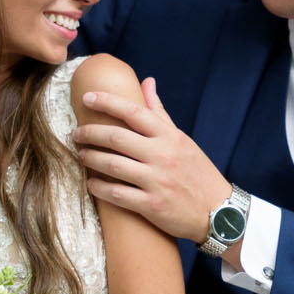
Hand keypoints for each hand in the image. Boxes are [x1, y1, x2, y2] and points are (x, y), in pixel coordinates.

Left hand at [69, 71, 228, 247]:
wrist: (218, 211)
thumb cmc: (197, 171)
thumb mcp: (181, 139)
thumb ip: (160, 112)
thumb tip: (147, 82)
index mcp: (169, 136)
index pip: (133, 112)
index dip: (107, 102)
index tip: (87, 98)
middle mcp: (162, 155)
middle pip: (117, 138)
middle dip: (91, 133)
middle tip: (75, 133)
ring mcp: (156, 181)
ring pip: (114, 165)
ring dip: (92, 159)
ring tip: (80, 155)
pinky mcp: (152, 206)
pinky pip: (119, 195)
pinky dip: (100, 188)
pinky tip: (91, 183)